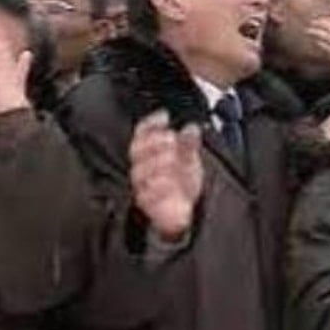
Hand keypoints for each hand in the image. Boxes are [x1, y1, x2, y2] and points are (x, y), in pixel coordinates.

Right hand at [129, 111, 203, 241]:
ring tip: (172, 159)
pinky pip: (147, 195)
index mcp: (149, 153)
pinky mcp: (147, 205)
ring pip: (141, 172)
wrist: (184, 212)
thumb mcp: (190, 159)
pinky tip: (169, 182)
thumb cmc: (182, 183)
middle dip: (155, 142)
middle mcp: (141, 168)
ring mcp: (142, 186)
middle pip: (138, 151)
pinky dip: (158, 188)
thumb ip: (189, 144)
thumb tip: (191, 128)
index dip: (150, 123)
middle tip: (170, 139)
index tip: (164, 117)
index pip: (141, 134)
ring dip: (157, 162)